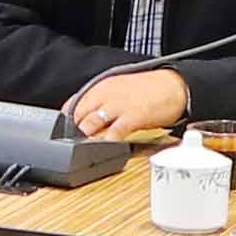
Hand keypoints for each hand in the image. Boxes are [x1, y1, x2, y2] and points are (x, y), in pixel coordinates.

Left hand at [66, 67, 193, 141]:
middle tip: (69, 145)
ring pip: (91, 123)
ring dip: (84, 137)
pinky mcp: (133, 116)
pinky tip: (102, 148)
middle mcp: (106, 94)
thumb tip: (85, 120)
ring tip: (80, 150)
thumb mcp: (118, 89)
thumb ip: (101, 102)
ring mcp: (119, 105)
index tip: (61, 133)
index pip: (73, 103)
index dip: (64, 121)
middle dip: (72, 131)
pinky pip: (114, 132)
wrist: (174, 86)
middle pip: (79, 115)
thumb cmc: (148, 90)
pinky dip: (106, 142)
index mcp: (101, 86)